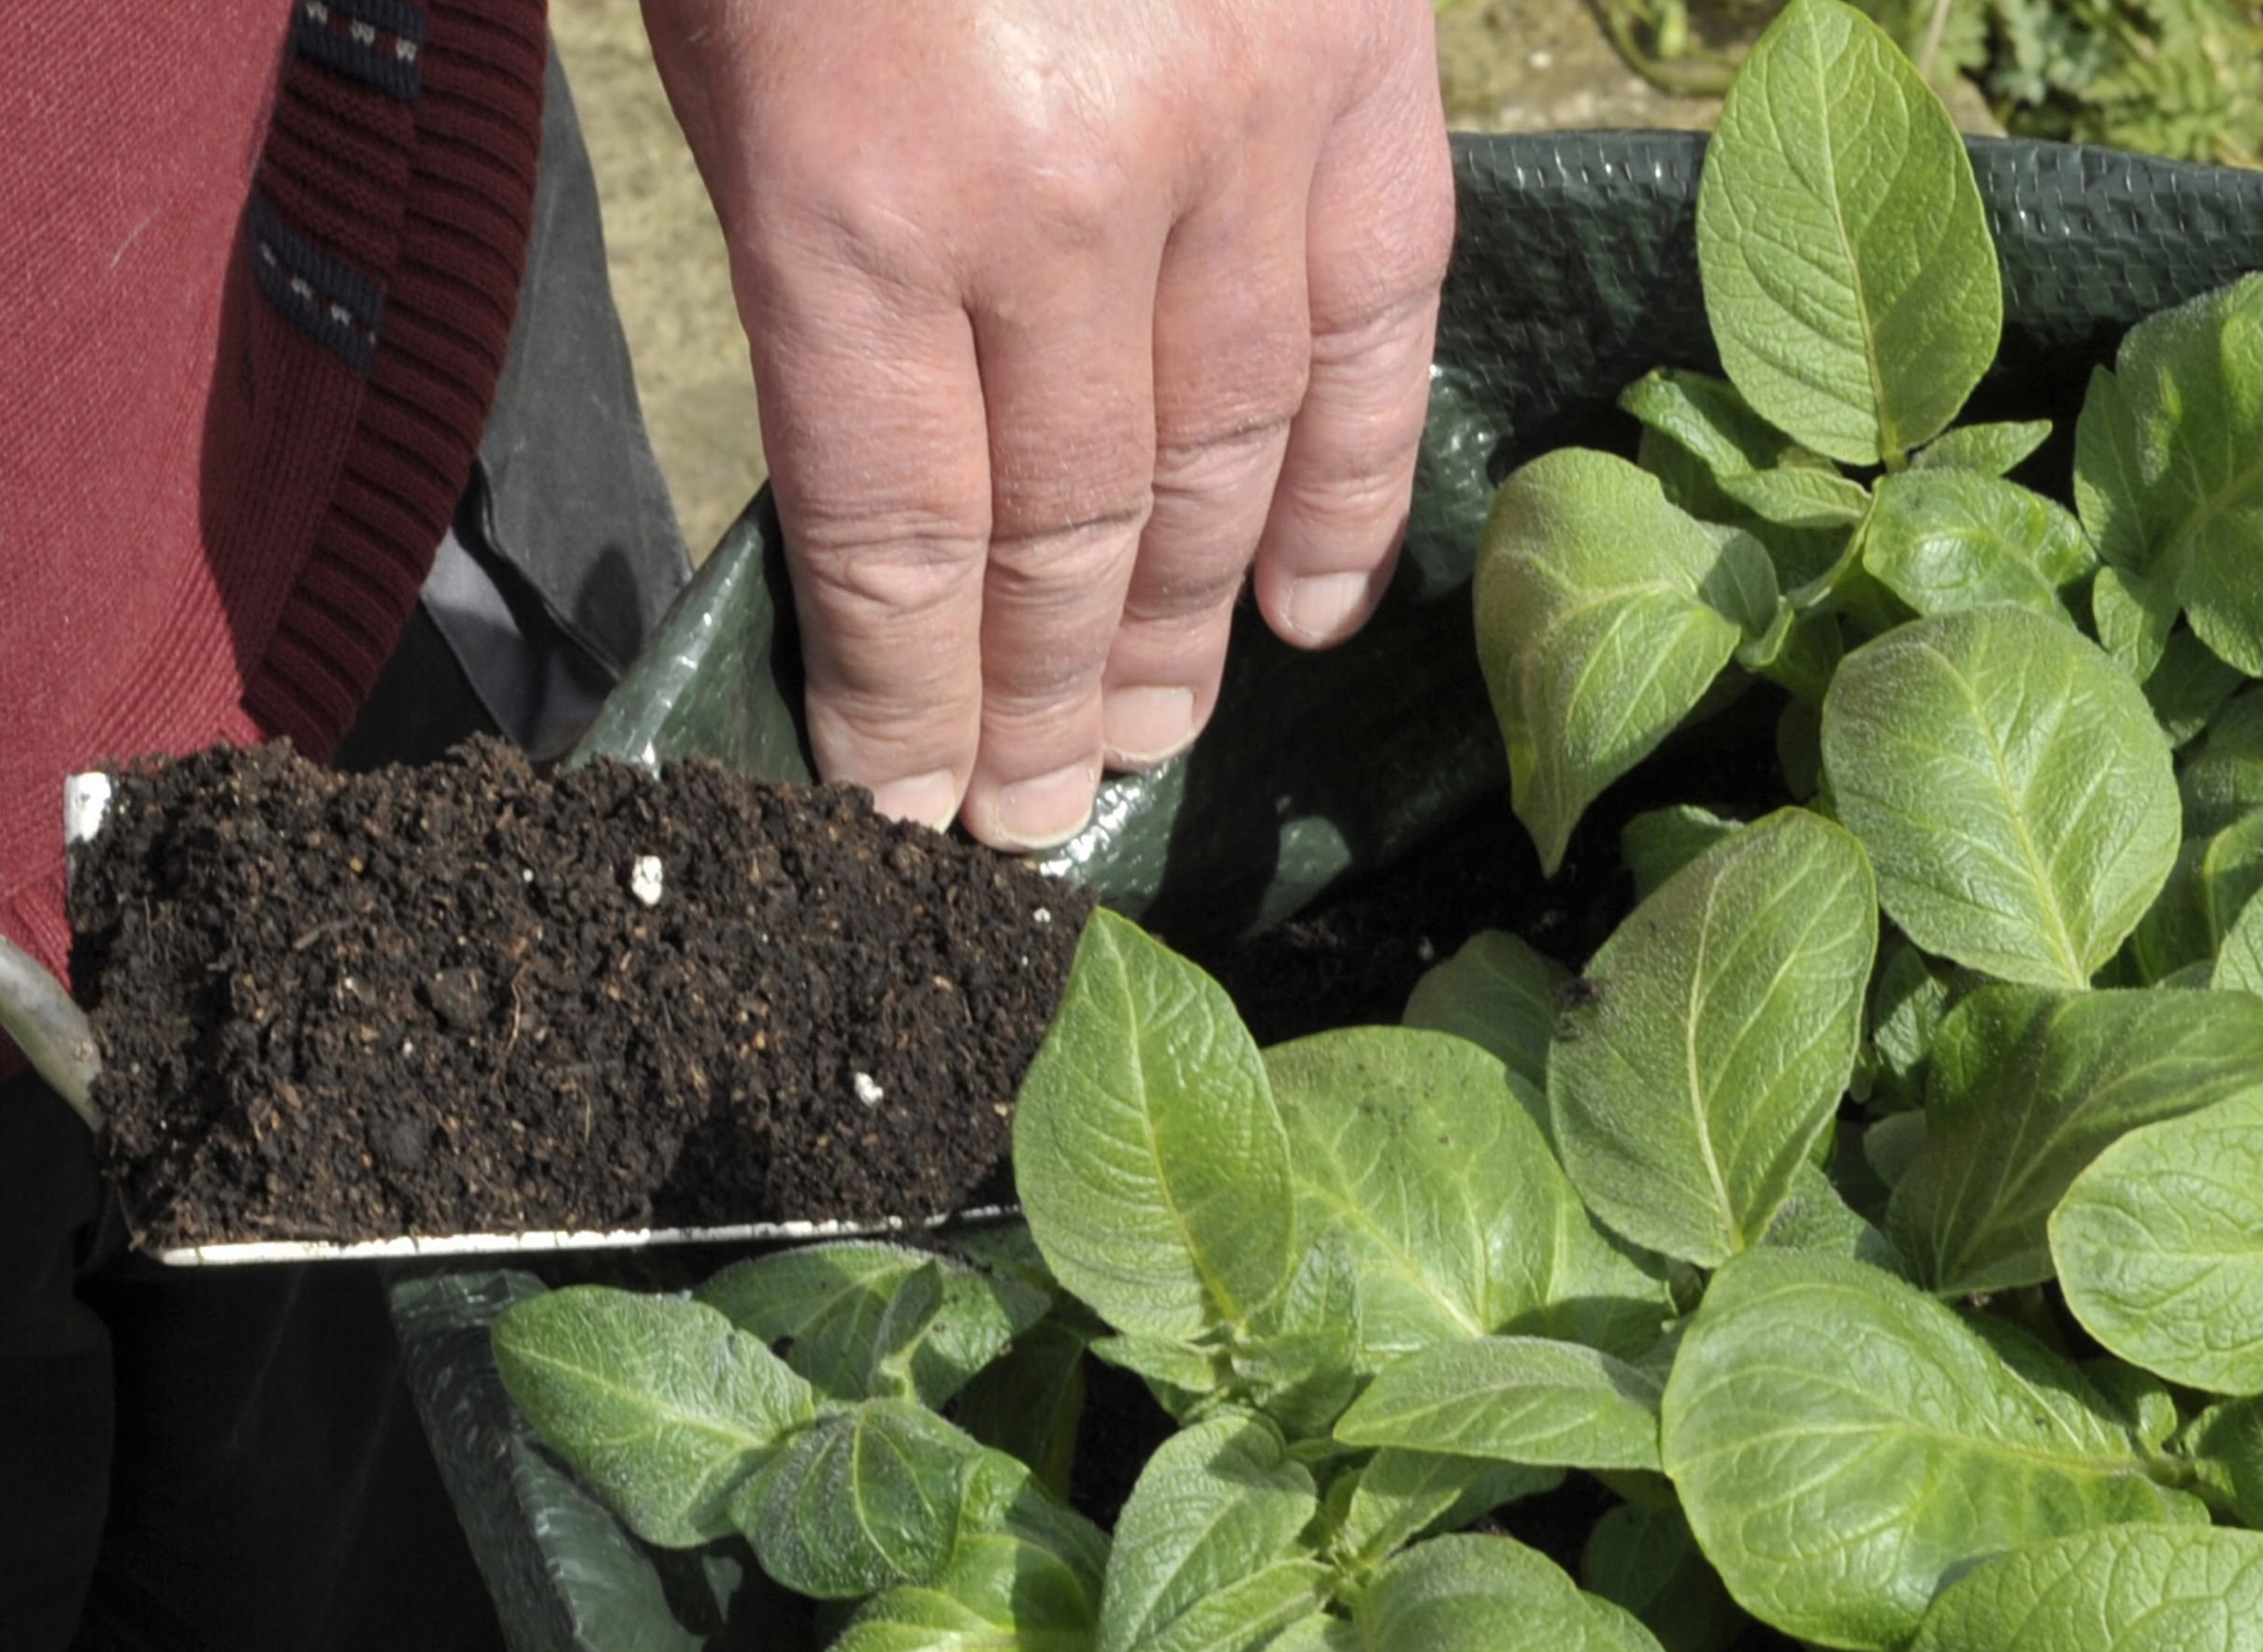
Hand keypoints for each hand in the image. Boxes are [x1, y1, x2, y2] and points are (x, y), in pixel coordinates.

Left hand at [642, 0, 1454, 846]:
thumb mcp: (723, 46)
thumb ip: (809, 250)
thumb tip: (894, 492)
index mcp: (858, 189)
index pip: (899, 535)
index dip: (906, 698)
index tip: (906, 799)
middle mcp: (1065, 196)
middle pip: (1068, 532)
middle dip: (1040, 701)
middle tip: (1034, 806)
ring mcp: (1240, 134)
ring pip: (1226, 457)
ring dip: (1183, 628)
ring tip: (1146, 738)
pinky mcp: (1361, 61)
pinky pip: (1378, 324)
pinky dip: (1353, 488)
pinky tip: (1311, 611)